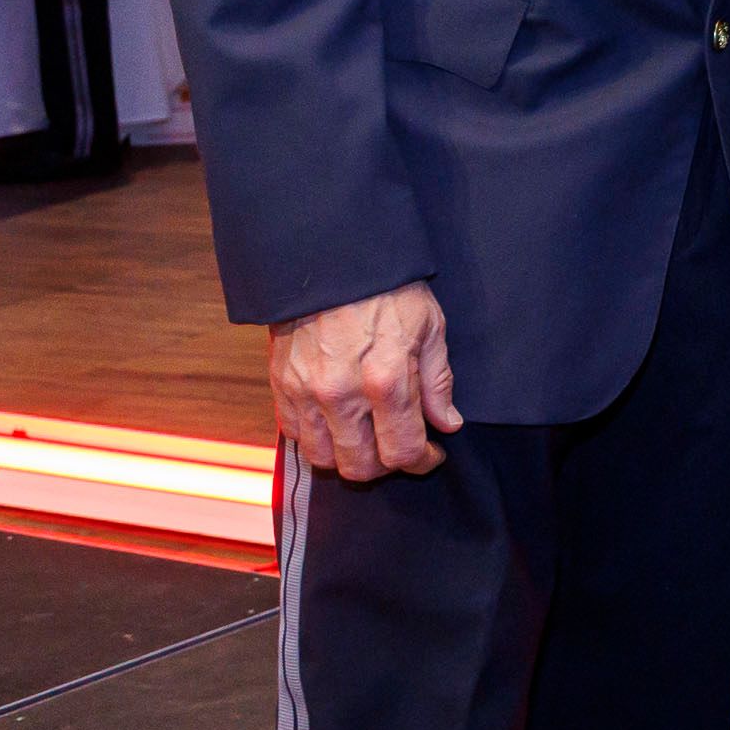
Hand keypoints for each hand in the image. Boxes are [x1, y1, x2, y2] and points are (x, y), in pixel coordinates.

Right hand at [271, 282, 460, 479]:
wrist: (333, 262)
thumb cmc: (389, 291)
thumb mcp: (430, 329)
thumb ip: (438, 382)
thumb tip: (447, 423)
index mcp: (387, 381)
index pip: (402, 451)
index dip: (421, 461)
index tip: (430, 454)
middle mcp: (343, 395)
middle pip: (359, 468)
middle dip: (385, 466)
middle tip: (399, 449)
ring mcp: (307, 394)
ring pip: (323, 459)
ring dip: (348, 458)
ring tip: (367, 440)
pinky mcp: (282, 387)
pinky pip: (295, 436)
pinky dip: (317, 439)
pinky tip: (338, 424)